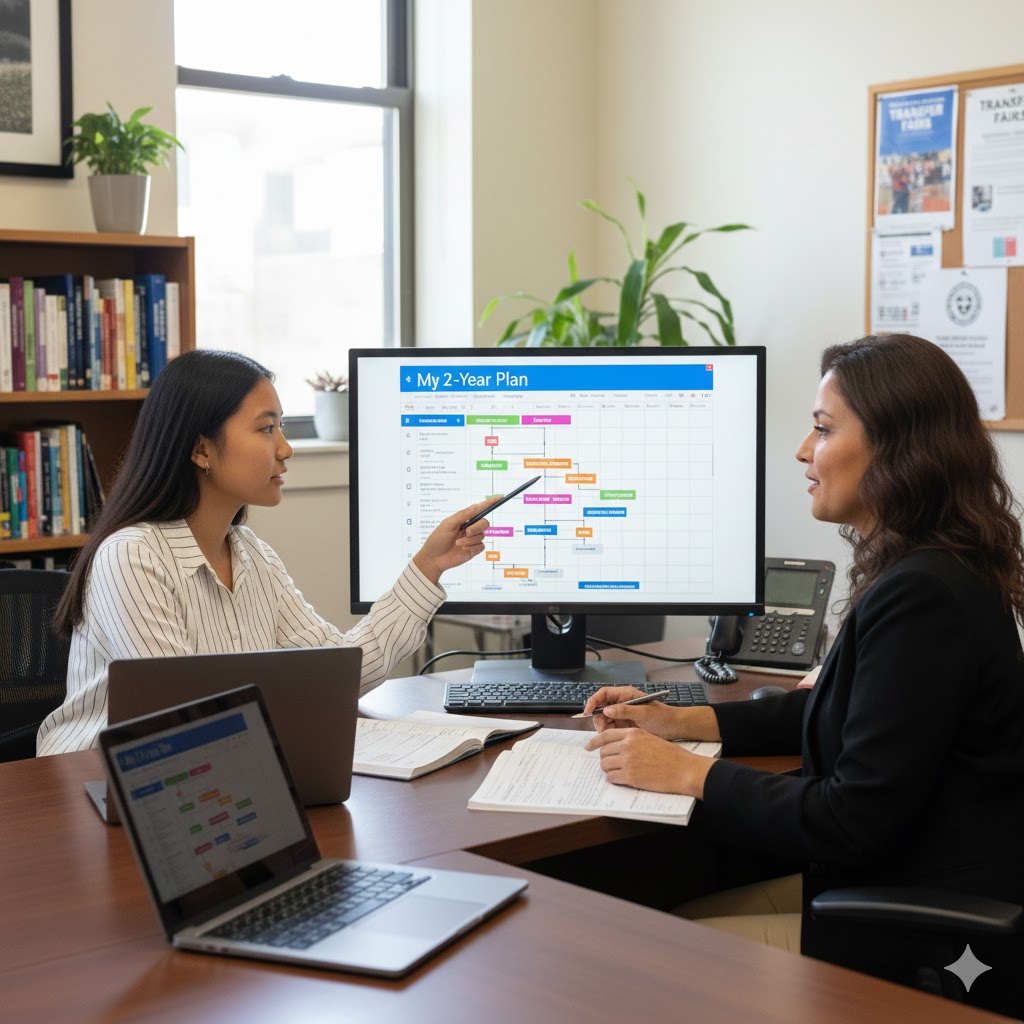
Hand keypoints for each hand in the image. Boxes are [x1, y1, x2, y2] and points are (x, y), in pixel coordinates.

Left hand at [412, 500, 491, 583]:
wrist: (434, 559)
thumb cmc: (437, 539)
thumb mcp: (448, 524)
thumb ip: (463, 515)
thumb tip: (476, 505)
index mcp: (463, 519)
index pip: (479, 509)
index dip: (489, 503)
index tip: (499, 497)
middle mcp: (470, 528)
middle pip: (484, 523)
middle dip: (477, 527)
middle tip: (466, 532)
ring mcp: (472, 539)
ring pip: (482, 535)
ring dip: (469, 540)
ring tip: (458, 543)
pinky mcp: (474, 550)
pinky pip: (481, 546)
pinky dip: (472, 547)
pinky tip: (462, 549)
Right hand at [583, 686, 684, 737]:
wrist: (673, 728)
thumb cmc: (662, 716)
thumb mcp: (643, 712)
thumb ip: (625, 710)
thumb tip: (606, 710)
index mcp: (626, 695)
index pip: (604, 694)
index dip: (593, 701)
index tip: (588, 711)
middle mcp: (621, 703)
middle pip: (600, 708)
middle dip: (598, 718)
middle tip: (602, 730)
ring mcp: (622, 715)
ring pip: (604, 719)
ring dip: (603, 727)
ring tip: (609, 736)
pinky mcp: (623, 726)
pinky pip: (610, 729)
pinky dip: (608, 734)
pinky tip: (612, 739)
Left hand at [584, 728, 713, 796]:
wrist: (683, 769)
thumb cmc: (670, 755)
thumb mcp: (649, 738)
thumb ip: (631, 739)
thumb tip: (614, 746)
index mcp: (633, 733)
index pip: (605, 735)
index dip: (594, 742)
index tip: (588, 747)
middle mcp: (628, 745)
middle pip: (603, 751)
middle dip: (605, 758)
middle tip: (611, 763)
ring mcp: (628, 761)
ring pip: (605, 765)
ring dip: (609, 769)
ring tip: (619, 772)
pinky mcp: (630, 777)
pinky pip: (612, 778)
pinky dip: (614, 779)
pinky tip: (623, 779)